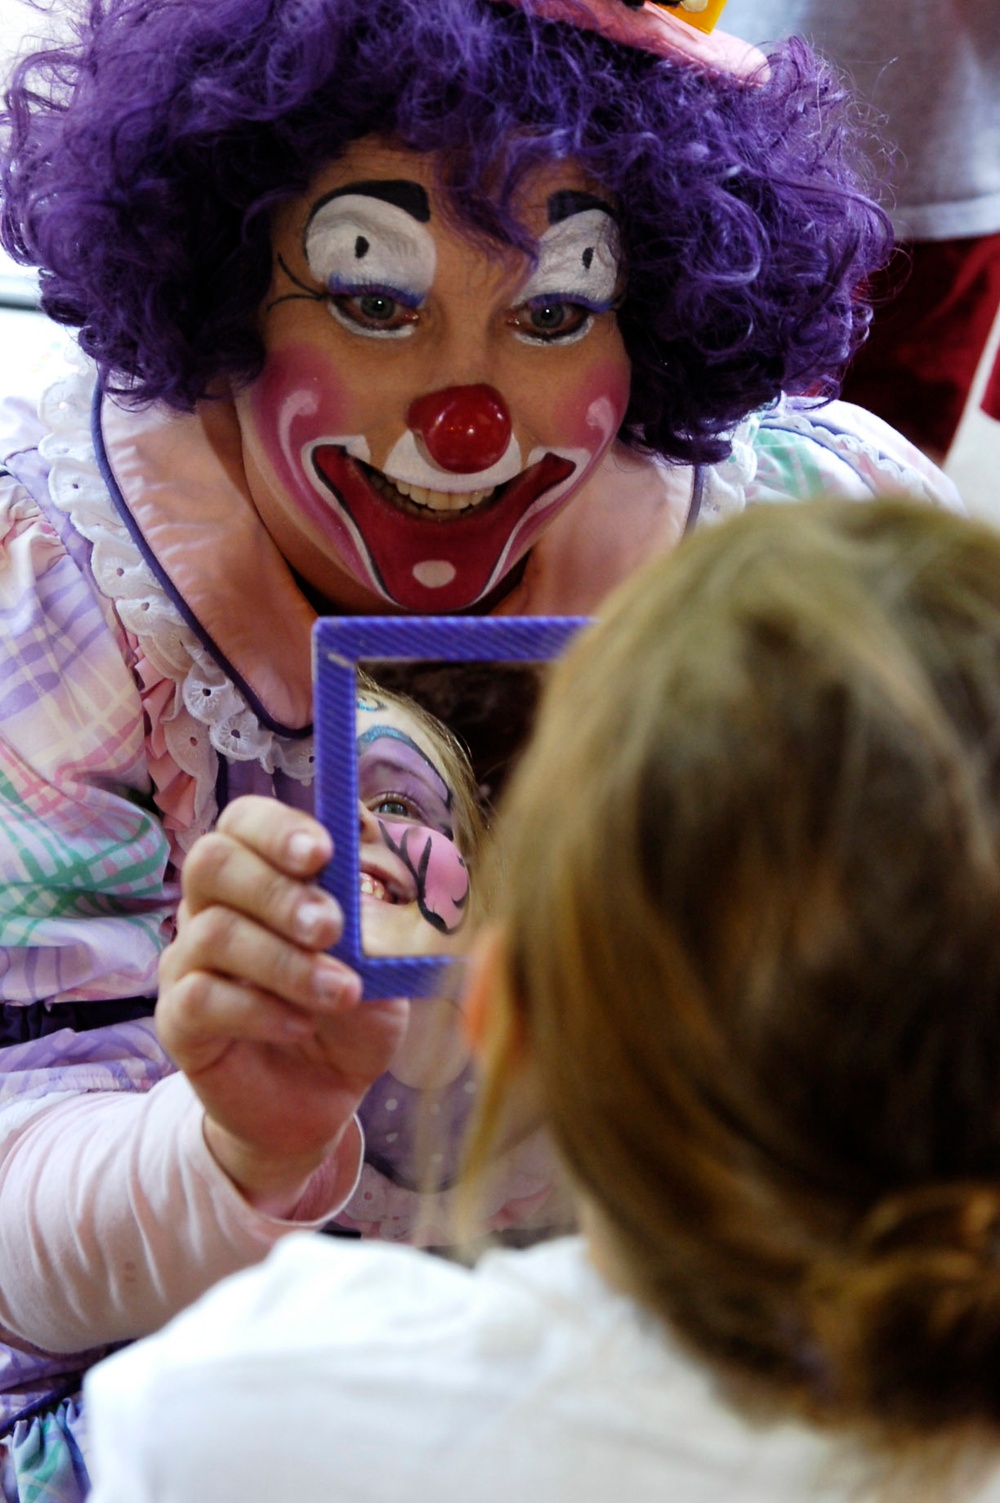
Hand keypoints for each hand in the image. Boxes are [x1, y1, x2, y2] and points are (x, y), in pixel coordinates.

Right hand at [157, 797, 407, 1212]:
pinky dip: (258, 1008)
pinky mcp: (177, 1020)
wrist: (322, 1099)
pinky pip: (201, 997)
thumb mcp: (380, 964)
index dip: (278, 827)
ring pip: (214, 932)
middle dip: (277, 889)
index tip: (323, 852)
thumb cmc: (350, 1016)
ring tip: (340, 992)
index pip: (245, 822)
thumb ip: (372, 914)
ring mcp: (188, 962)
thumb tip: (368, 849)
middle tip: (331, 927)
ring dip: (285, 961)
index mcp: (260, 875)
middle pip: (213, 862)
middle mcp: (212, 907)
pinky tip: (299, 1024)